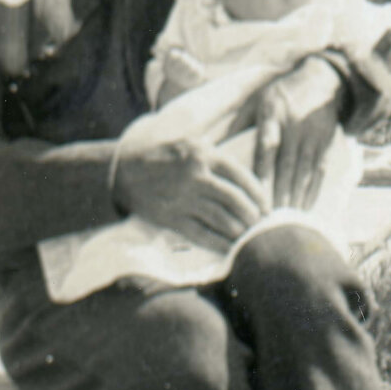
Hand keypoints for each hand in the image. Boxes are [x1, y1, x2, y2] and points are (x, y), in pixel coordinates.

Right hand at [113, 140, 268, 251]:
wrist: (123, 168)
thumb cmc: (165, 154)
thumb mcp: (191, 141)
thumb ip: (217, 154)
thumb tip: (248, 174)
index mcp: (203, 154)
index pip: (240, 176)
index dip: (258, 193)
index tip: (267, 204)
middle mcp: (194, 176)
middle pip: (234, 199)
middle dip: (252, 214)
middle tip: (261, 223)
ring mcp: (181, 198)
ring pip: (220, 218)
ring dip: (238, 230)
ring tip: (249, 236)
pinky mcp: (169, 217)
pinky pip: (200, 234)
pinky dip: (218, 243)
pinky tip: (229, 248)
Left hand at [251, 55, 346, 209]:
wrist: (319, 80)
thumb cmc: (278, 93)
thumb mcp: (255, 100)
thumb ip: (236, 124)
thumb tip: (211, 146)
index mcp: (272, 115)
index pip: (266, 146)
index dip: (262, 171)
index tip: (254, 194)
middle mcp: (293, 126)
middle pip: (286, 164)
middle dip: (279, 192)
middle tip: (270, 218)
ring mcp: (312, 135)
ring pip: (304, 170)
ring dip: (296, 196)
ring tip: (287, 219)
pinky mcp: (326, 141)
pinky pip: (320, 169)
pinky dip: (313, 189)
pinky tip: (306, 206)